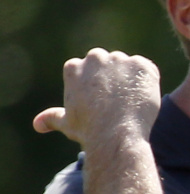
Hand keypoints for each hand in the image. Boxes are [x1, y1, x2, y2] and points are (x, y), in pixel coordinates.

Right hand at [33, 48, 160, 148]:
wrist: (115, 135)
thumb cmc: (89, 131)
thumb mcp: (68, 124)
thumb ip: (52, 118)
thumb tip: (37, 125)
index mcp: (74, 67)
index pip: (88, 71)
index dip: (97, 89)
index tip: (101, 104)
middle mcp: (96, 58)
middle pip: (108, 65)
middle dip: (113, 80)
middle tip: (118, 104)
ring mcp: (120, 59)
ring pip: (128, 68)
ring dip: (131, 81)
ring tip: (131, 105)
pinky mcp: (141, 65)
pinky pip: (147, 71)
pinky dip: (147, 83)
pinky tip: (142, 100)